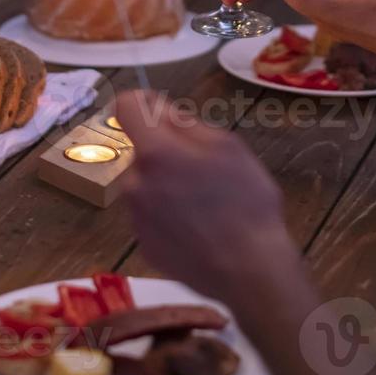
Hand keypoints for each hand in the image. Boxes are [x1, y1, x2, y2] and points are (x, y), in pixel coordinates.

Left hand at [116, 90, 296, 302]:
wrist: (249, 272)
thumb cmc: (246, 203)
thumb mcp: (228, 147)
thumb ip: (187, 123)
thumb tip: (160, 109)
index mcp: (156, 153)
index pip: (126, 106)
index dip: (145, 102)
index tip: (164, 112)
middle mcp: (135, 183)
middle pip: (141, 150)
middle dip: (164, 151)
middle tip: (203, 170)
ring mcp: (136, 218)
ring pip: (145, 184)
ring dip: (164, 184)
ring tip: (204, 204)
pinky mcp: (144, 245)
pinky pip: (150, 215)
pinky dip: (167, 214)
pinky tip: (198, 228)